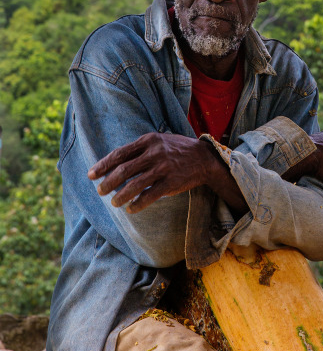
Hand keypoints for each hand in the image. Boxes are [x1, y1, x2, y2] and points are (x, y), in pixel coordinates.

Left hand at [88, 132, 245, 213]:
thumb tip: (115, 162)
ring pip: (134, 185)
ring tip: (114, 202)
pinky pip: (149, 196)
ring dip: (120, 196)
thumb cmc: (176, 149)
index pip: (120, 154)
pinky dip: (137, 204)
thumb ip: (139, 148)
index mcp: (148, 141)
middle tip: (100, 191)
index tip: (91, 175)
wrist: (204, 158)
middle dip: (108, 183)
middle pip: (124, 170)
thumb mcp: (158, 141)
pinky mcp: (171, 182)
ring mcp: (163, 168)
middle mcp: (154, 153)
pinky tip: (131, 209)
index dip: (103, 165)